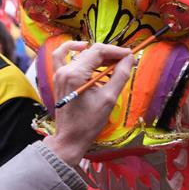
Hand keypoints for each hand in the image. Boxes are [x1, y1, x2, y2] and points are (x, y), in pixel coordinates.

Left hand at [42, 41, 133, 165]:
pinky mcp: (58, 78)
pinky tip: (84, 51)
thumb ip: (120, 75)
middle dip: (109, 54)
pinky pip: (62, 57)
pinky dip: (73, 51)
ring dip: (97, 55)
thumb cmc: (89, 122)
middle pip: (90, 51)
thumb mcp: (109, 98)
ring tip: (112, 62)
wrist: (70, 138)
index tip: (130, 55)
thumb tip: (130, 58)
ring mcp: (58, 73)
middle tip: (125, 61)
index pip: (98, 51)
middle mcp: (64, 70)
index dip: (116, 51)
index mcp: (75, 74)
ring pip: (80, 54)